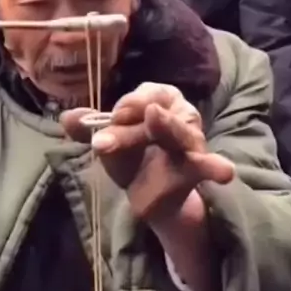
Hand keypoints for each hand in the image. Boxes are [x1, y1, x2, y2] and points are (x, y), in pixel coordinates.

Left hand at [61, 82, 234, 222]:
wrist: (149, 196)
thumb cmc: (132, 155)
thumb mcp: (108, 141)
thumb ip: (89, 129)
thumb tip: (65, 118)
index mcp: (157, 98)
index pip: (145, 95)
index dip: (128, 105)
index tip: (112, 118)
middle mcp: (180, 113)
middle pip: (157, 114)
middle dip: (129, 128)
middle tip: (103, 142)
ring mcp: (192, 140)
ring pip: (179, 133)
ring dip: (164, 131)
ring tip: (156, 119)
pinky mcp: (197, 168)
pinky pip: (207, 166)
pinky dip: (215, 167)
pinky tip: (224, 172)